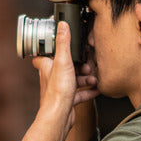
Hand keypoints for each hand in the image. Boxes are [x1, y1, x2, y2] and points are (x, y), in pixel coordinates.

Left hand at [21, 22, 97, 140]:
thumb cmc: (57, 91)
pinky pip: (80, 93)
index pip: (44, 54)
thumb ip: (63, 42)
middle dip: (77, 64)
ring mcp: (60, 89)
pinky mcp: (68, 100)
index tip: (58, 42)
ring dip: (84, 77)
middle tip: (85, 64)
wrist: (59, 115)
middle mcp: (52, 77)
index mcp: (47, 66)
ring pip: (73, 79)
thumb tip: (62, 25)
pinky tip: (96, 89)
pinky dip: (88, 90)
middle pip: (64, 66)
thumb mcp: (62, 61)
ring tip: (92, 76)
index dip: (50, 48)